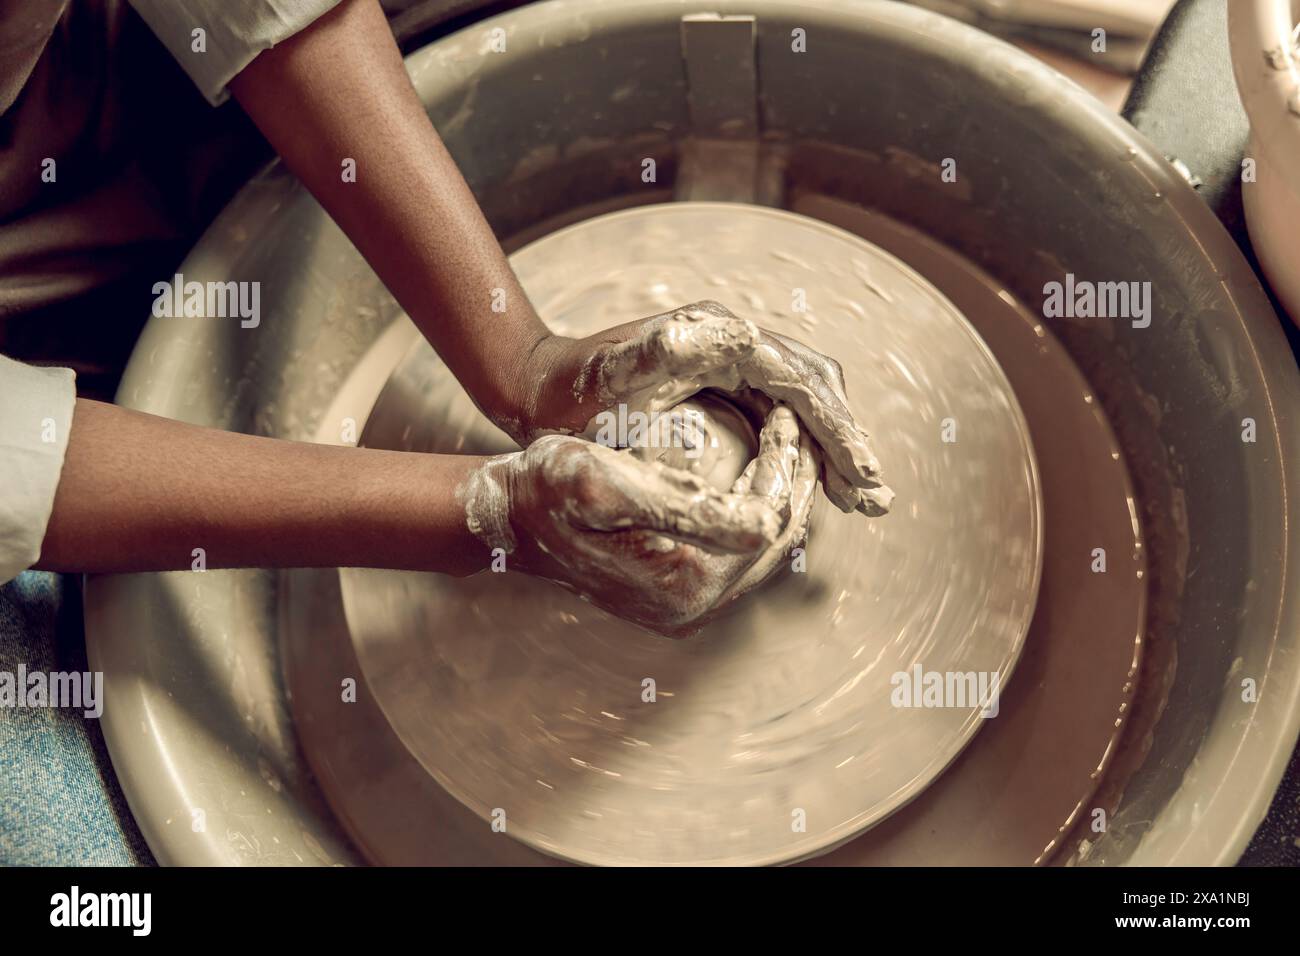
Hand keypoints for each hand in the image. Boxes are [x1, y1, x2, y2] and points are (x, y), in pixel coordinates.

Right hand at [460, 404, 815, 635]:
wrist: (510, 519)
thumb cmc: (550, 487)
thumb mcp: (605, 481)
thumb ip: (686, 503)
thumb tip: (767, 518)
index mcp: (683, 580)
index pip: (769, 518)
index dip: (785, 461)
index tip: (782, 412)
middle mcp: (693, 608)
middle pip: (778, 541)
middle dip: (796, 478)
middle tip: (797, 423)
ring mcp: (688, 609)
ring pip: (767, 551)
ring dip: (783, 496)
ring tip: (785, 444)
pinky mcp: (681, 599)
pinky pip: (742, 558)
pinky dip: (757, 515)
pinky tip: (756, 475)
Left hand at [516, 301, 892, 515]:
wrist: (537, 384)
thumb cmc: (570, 393)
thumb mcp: (611, 380)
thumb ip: (657, 354)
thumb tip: (723, 330)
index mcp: (719, 335)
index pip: (801, 383)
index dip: (838, 433)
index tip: (866, 480)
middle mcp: (731, 338)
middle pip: (814, 388)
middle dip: (845, 442)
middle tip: (874, 499)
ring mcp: (727, 357)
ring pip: (801, 401)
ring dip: (830, 447)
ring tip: (860, 499)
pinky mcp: (719, 378)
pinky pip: (776, 412)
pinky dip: (801, 447)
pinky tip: (811, 486)